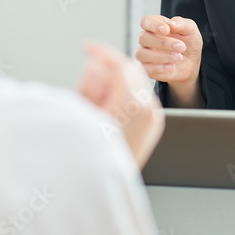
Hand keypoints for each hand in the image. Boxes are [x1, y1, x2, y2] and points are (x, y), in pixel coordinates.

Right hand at [77, 41, 164, 167]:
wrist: (102, 187)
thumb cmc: (89, 155)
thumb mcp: (81, 115)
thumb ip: (89, 86)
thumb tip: (94, 66)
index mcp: (131, 104)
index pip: (119, 64)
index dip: (101, 52)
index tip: (87, 47)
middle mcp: (148, 108)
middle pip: (131, 69)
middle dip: (110, 65)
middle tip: (88, 68)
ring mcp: (154, 117)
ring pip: (137, 82)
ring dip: (118, 79)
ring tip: (95, 95)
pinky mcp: (154, 125)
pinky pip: (141, 97)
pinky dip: (126, 92)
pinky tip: (108, 104)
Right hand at [134, 15, 202, 88]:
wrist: (192, 62)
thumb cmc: (188, 42)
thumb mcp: (191, 30)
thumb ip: (182, 24)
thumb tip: (172, 23)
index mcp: (155, 26)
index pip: (146, 21)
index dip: (153, 25)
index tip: (167, 30)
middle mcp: (147, 39)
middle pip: (143, 38)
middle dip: (163, 43)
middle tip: (181, 47)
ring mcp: (145, 54)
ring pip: (142, 54)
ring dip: (161, 56)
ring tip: (179, 57)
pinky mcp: (147, 68)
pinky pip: (145, 69)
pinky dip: (159, 68)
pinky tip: (171, 66)